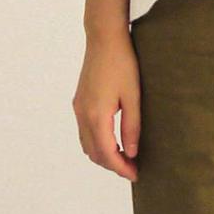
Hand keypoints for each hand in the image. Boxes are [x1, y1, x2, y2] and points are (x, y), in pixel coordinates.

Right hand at [72, 28, 140, 181]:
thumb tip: (131, 153)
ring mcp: (79, 109)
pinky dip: (97, 144)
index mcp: (97, 115)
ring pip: (87, 145)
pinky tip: (113, 142)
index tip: (135, 175)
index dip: (121, 168)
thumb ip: (132, 127)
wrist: (104, 38)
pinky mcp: (79, 103)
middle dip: (113, 165)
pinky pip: (85, 133)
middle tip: (132, 169)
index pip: (107, 153)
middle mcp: (83, 114)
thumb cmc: (122, 64)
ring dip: (104, 156)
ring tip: (124, 158)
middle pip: (94, 153)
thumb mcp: (133, 97)